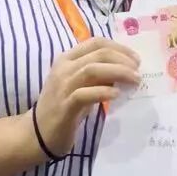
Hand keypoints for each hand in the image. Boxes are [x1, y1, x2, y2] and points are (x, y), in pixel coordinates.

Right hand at [33, 37, 140, 157]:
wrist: (38, 133)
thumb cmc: (63, 108)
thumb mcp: (81, 86)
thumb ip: (98, 76)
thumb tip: (123, 70)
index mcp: (67, 59)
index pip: (96, 42)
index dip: (119, 48)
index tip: (136, 60)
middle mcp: (64, 68)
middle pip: (98, 54)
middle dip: (123, 60)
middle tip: (138, 71)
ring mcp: (62, 86)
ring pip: (92, 69)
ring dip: (118, 72)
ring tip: (134, 80)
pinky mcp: (64, 106)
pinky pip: (84, 94)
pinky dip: (103, 92)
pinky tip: (116, 95)